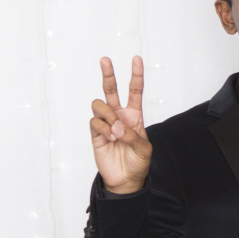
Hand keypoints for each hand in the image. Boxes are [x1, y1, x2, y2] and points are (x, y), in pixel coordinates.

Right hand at [90, 56, 151, 192]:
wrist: (126, 179)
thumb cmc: (138, 162)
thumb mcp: (144, 149)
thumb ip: (132, 135)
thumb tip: (116, 126)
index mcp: (134, 115)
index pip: (135, 91)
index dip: (136, 75)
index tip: (136, 58)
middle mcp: (119, 115)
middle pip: (111, 89)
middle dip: (108, 74)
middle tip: (105, 59)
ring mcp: (106, 123)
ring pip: (99, 104)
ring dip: (108, 115)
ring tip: (115, 131)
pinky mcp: (96, 133)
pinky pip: (94, 121)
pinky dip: (103, 128)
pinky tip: (110, 138)